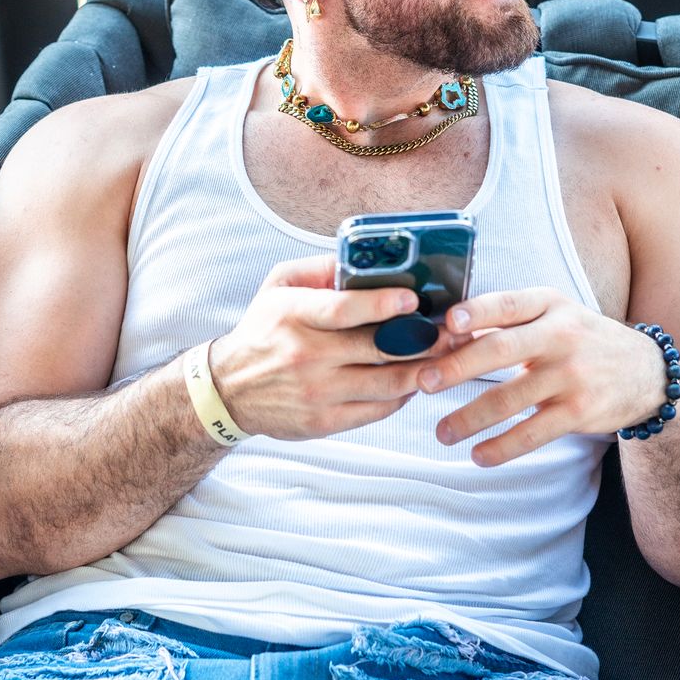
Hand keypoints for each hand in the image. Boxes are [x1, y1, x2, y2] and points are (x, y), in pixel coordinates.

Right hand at [210, 254, 445, 439]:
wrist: (229, 389)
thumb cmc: (262, 330)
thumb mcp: (278, 286)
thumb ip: (320, 269)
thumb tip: (362, 257)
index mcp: (292, 316)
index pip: (343, 310)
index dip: (383, 305)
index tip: (414, 300)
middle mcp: (304, 356)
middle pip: (377, 349)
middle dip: (423, 339)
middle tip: (451, 330)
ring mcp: (316, 392)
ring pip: (386, 384)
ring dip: (423, 370)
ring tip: (445, 355)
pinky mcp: (323, 422)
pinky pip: (377, 410)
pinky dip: (402, 394)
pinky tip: (415, 379)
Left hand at [417, 288, 666, 465]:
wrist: (646, 372)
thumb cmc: (582, 339)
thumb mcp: (553, 315)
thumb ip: (507, 323)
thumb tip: (447, 336)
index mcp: (549, 304)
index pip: (506, 304)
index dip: (475, 313)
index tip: (446, 325)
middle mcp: (561, 335)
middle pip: (500, 350)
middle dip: (457, 367)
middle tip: (423, 382)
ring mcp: (571, 375)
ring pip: (509, 399)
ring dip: (469, 418)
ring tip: (442, 433)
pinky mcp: (579, 411)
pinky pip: (532, 433)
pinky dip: (501, 447)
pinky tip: (478, 455)